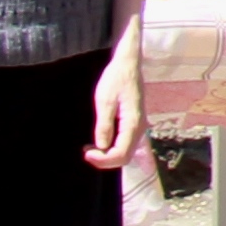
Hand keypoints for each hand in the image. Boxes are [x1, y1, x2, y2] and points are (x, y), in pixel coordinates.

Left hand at [81, 50, 145, 170]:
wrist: (128, 64)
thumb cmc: (116, 79)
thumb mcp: (105, 101)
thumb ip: (104, 125)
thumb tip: (101, 146)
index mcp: (133, 123)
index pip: (120, 154)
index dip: (103, 159)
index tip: (86, 152)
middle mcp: (140, 128)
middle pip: (125, 157)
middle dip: (105, 160)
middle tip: (86, 152)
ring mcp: (138, 126)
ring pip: (125, 152)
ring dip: (108, 156)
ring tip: (89, 148)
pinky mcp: (134, 123)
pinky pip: (125, 144)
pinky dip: (112, 148)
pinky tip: (99, 142)